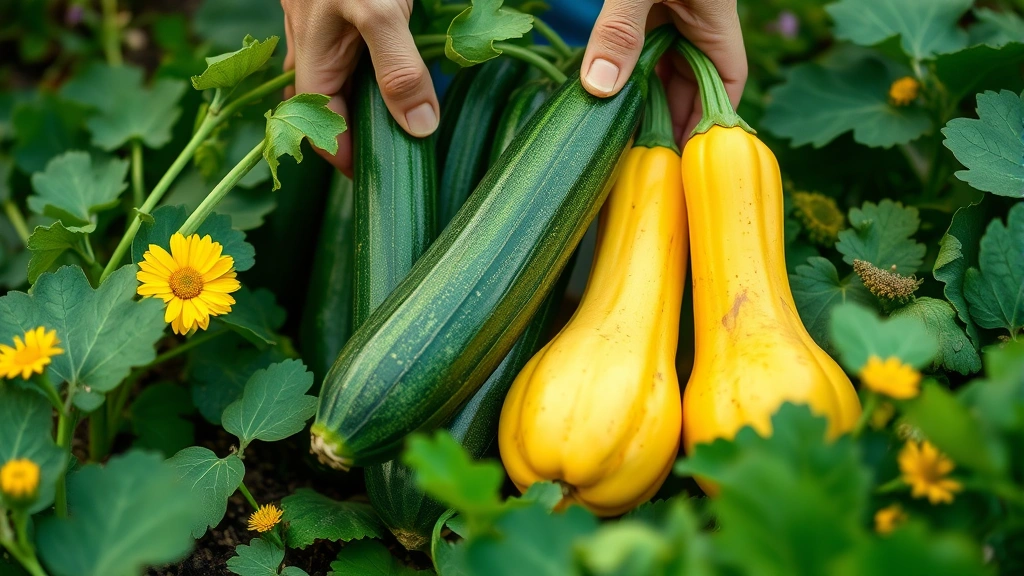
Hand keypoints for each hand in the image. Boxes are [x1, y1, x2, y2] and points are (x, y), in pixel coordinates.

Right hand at [281, 0, 439, 174]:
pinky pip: (350, 54)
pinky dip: (372, 75)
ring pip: (339, 80)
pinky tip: (397, 81)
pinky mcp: (339, 10)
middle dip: (356, 133)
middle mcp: (309, 44)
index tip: (379, 176)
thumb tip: (418, 127)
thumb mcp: (380, 14)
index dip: (346, 156)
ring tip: (401, 125)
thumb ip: (397, 69)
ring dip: (365, 104)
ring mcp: (321, 26)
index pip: (320, 126)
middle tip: (394, 154)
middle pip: (328, 107)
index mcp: (311, 55)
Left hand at [580, 0, 746, 142]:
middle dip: (674, 117)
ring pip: (667, 66)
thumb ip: (621, 31)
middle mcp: (697, 20)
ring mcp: (672, 12)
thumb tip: (601, 89)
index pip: (727, 80)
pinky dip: (631, 71)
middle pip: (694, 81)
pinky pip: (644, 47)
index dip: (712, 120)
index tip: (689, 154)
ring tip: (631, 135)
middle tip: (651, 156)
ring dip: (649, 97)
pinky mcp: (648, 5)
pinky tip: (613, 95)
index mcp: (714, 18)